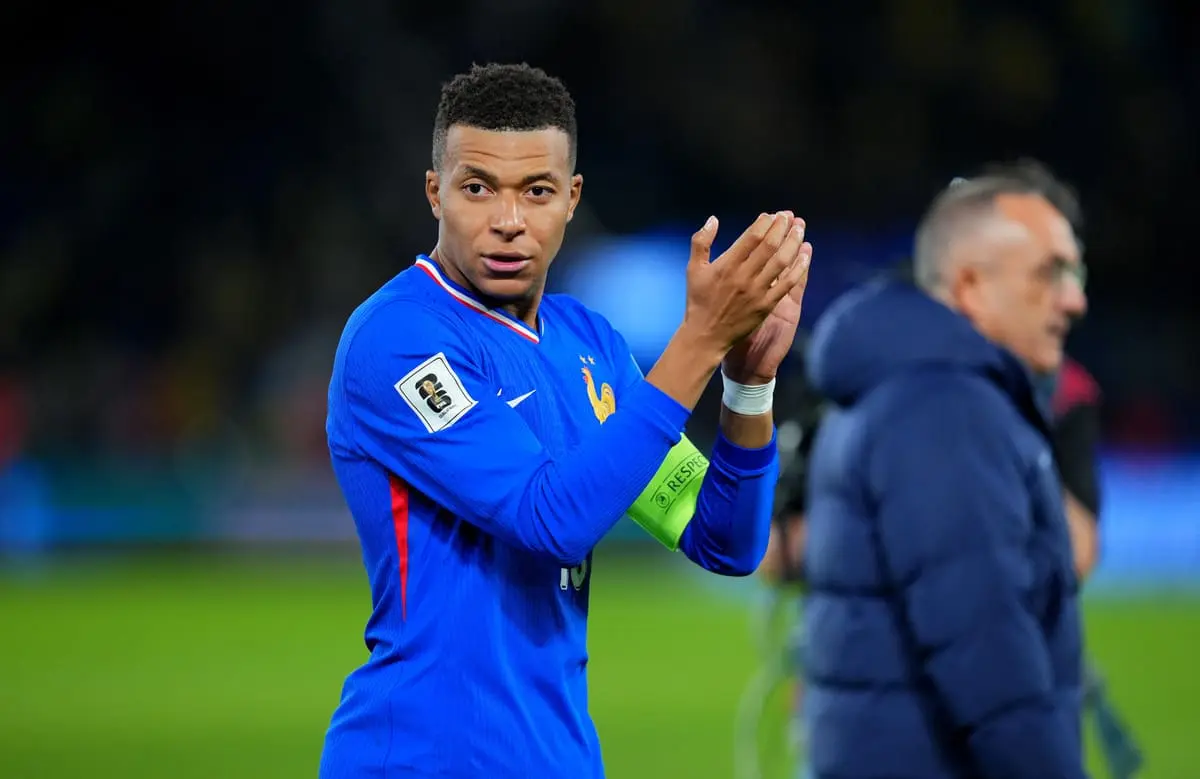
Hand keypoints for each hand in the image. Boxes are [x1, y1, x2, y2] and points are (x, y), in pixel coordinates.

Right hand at [681, 212, 810, 357]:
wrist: (706, 335)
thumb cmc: (698, 301)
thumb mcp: (693, 269)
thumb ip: (701, 242)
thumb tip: (713, 219)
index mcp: (727, 265)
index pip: (752, 237)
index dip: (765, 223)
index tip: (772, 215)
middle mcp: (744, 276)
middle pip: (770, 245)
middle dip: (782, 227)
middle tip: (789, 216)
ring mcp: (758, 291)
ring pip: (781, 261)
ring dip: (793, 242)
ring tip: (800, 229)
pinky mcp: (767, 305)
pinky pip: (787, 284)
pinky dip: (798, 268)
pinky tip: (805, 256)